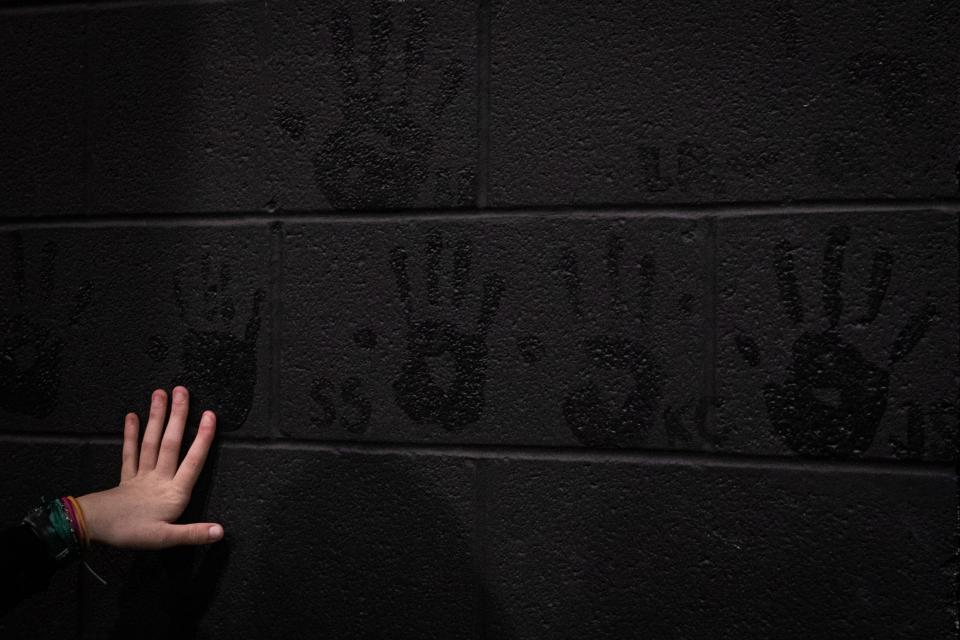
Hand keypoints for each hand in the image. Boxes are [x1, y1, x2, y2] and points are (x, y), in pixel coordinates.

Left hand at [77, 386, 223, 548]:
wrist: (92, 528)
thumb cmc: (130, 533)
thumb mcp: (165, 539)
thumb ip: (193, 533)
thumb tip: (220, 531)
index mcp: (173, 493)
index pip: (193, 462)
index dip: (203, 439)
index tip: (210, 416)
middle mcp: (159, 479)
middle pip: (170, 444)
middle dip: (178, 417)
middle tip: (182, 391)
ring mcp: (141, 476)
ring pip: (151, 443)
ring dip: (157, 418)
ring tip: (160, 394)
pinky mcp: (126, 477)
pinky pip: (130, 453)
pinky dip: (131, 434)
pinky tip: (133, 417)